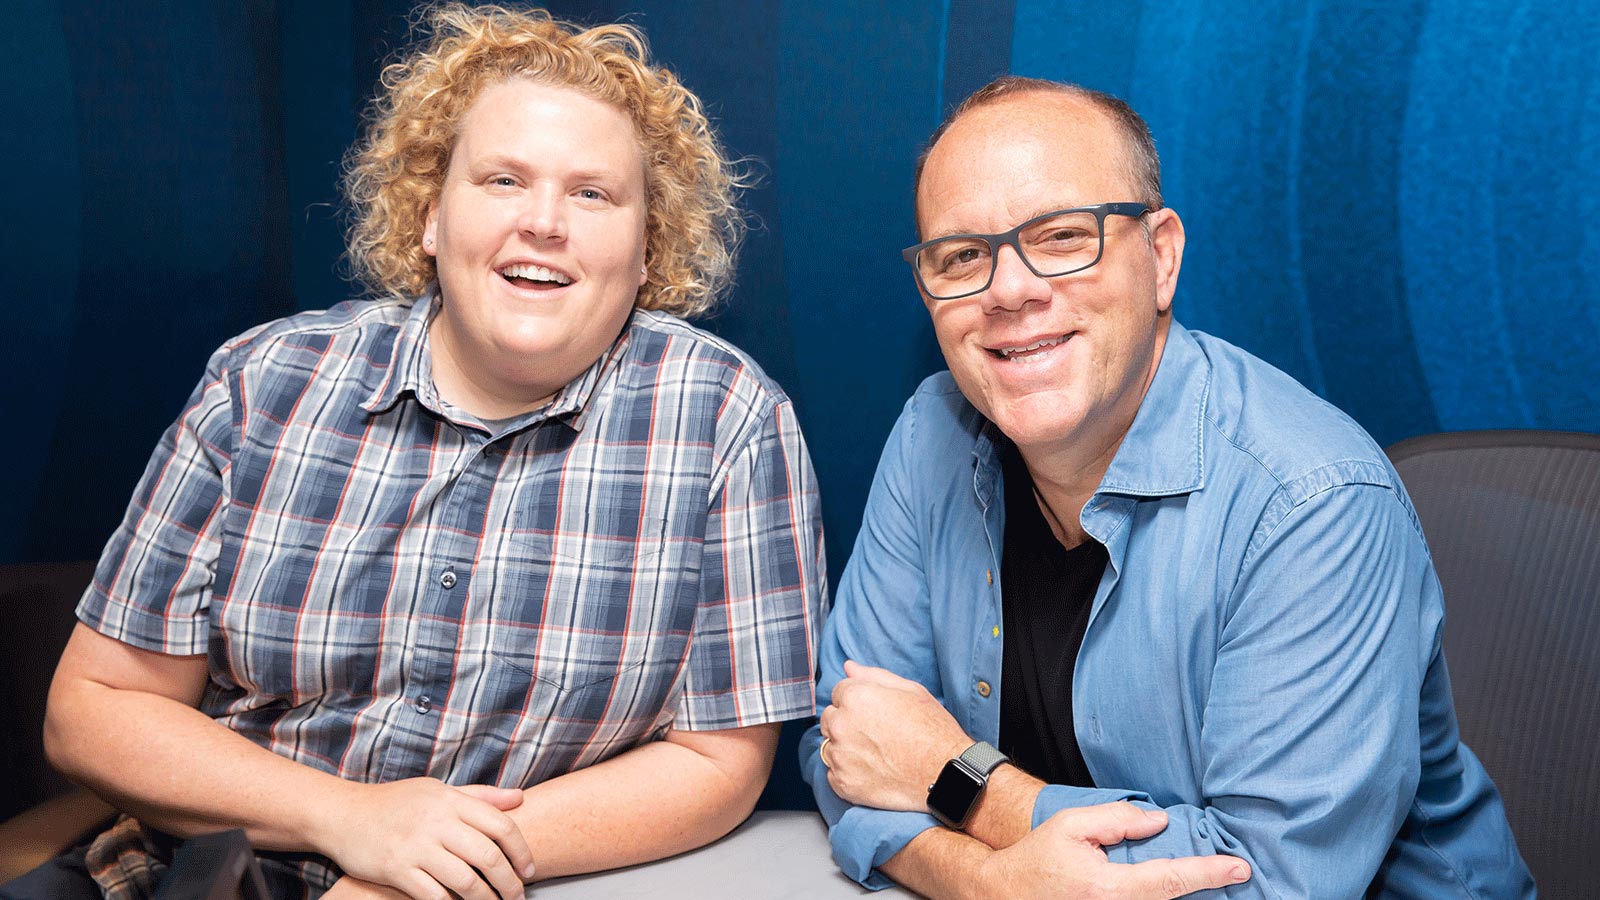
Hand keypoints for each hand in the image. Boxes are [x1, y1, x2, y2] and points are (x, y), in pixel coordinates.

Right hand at [313, 778, 534, 899]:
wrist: (343, 814)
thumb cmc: (396, 802)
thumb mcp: (438, 790)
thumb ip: (479, 796)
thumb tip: (519, 798)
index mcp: (451, 800)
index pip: (501, 825)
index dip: (521, 851)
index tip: (529, 870)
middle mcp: (437, 821)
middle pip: (488, 856)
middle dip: (509, 882)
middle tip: (517, 896)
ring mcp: (416, 846)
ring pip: (465, 881)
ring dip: (486, 899)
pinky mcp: (396, 869)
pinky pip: (434, 895)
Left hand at [819, 660, 972, 810]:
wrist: (945, 775)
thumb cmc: (933, 731)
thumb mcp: (911, 691)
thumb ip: (874, 676)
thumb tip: (849, 668)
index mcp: (855, 697)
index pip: (838, 692)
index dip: (858, 701)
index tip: (874, 713)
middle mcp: (841, 725)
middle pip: (830, 718)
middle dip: (846, 722)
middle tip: (875, 734)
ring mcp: (840, 756)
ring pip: (829, 746)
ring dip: (845, 748)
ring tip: (875, 755)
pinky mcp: (842, 783)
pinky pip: (834, 774)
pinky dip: (848, 773)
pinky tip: (872, 772)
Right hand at [973, 803, 1250, 899]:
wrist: (1004, 894)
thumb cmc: (1038, 858)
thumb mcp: (1071, 825)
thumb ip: (1117, 819)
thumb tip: (1159, 822)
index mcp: (1108, 887)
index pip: (1170, 878)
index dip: (1209, 872)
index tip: (1239, 867)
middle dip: (1203, 885)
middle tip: (1230, 871)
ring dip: (1181, 893)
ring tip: (1204, 877)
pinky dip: (1160, 897)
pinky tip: (1169, 885)